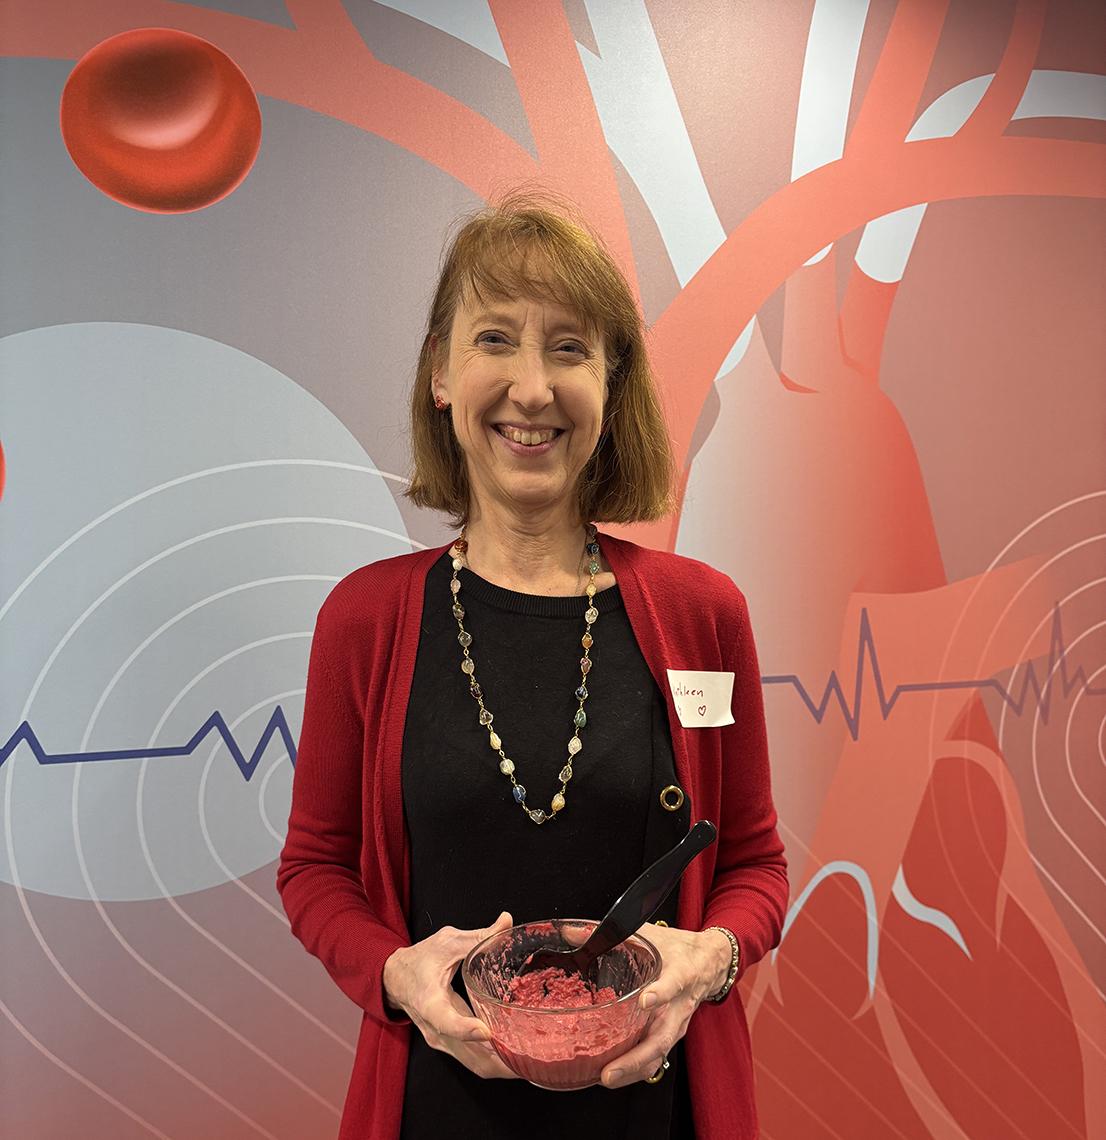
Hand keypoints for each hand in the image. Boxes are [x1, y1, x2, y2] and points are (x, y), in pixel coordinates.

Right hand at [383, 910, 519, 1079]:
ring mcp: (442, 1042)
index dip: (467, 1029)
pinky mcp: (450, 1046)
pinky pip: (475, 1062)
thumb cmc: (420, 960)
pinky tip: (517, 1055)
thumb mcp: (447, 942)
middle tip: (531, 1054)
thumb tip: (507, 922)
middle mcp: (435, 1029)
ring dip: (503, 1066)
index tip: (489, 1031)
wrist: (394, 979)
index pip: (446, 1021)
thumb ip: (479, 936)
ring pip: (476, 1065)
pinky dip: (496, 1063)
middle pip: (470, 1056)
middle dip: (501, 1061)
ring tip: (532, 1059)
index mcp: (429, 1001)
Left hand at [600, 922, 730, 1088]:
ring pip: (658, 1053)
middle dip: (635, 1057)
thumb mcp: (648, 934)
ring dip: (632, 1069)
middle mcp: (680, 1004)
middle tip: (610, 1070)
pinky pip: (655, 1057)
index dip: (660, 993)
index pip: (673, 983)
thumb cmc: (677, 948)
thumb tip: (569, 932)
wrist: (709, 962)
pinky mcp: (671, 1034)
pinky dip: (635, 1069)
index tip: (644, 1001)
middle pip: (662, 1037)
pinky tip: (613, 1075)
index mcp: (681, 972)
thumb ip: (610, 933)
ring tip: (606, 1078)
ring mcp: (677, 1024)